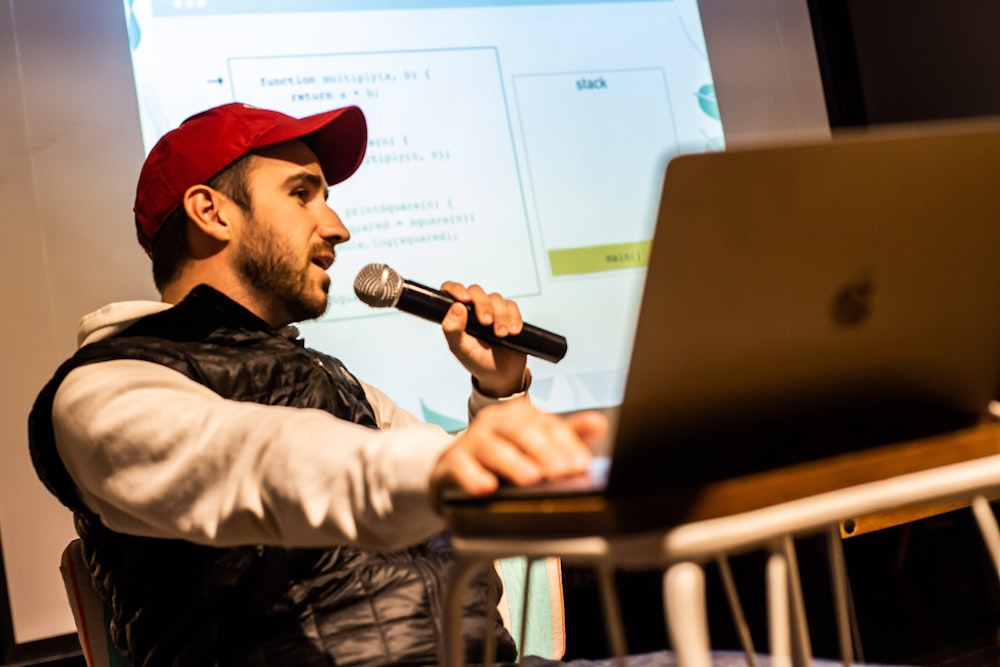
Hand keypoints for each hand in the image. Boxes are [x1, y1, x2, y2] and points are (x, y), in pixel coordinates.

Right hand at [430, 400, 607, 496]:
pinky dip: (473, 477)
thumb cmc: (501, 458)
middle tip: (561, 471)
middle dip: (544, 451)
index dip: (566, 443)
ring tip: (531, 478)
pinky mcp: (450, 462)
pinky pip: (461, 467)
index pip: (547, 425)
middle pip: (521, 432)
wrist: (454, 469)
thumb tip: (599, 424)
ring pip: (492, 447)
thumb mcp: (535, 446)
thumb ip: (568, 436)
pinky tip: (486, 488)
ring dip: (512, 463)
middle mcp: (495, 423)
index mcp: (519, 416)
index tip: (580, 463)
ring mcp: (471, 441)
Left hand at [439, 281, 527, 396]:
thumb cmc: (476, 360)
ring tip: (501, 334)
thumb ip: (452, 330)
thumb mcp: (460, 349)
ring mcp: (492, 310)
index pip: (451, 291)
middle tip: (486, 323)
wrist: (501, 375)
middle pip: (476, 292)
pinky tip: (513, 331)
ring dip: (501, 316)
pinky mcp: (509, 314)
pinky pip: (512, 306)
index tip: (464, 299)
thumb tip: (455, 308)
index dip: (456, 289)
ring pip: (496, 299)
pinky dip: (514, 318)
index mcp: (457, 315)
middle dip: (483, 306)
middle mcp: (473, 309)